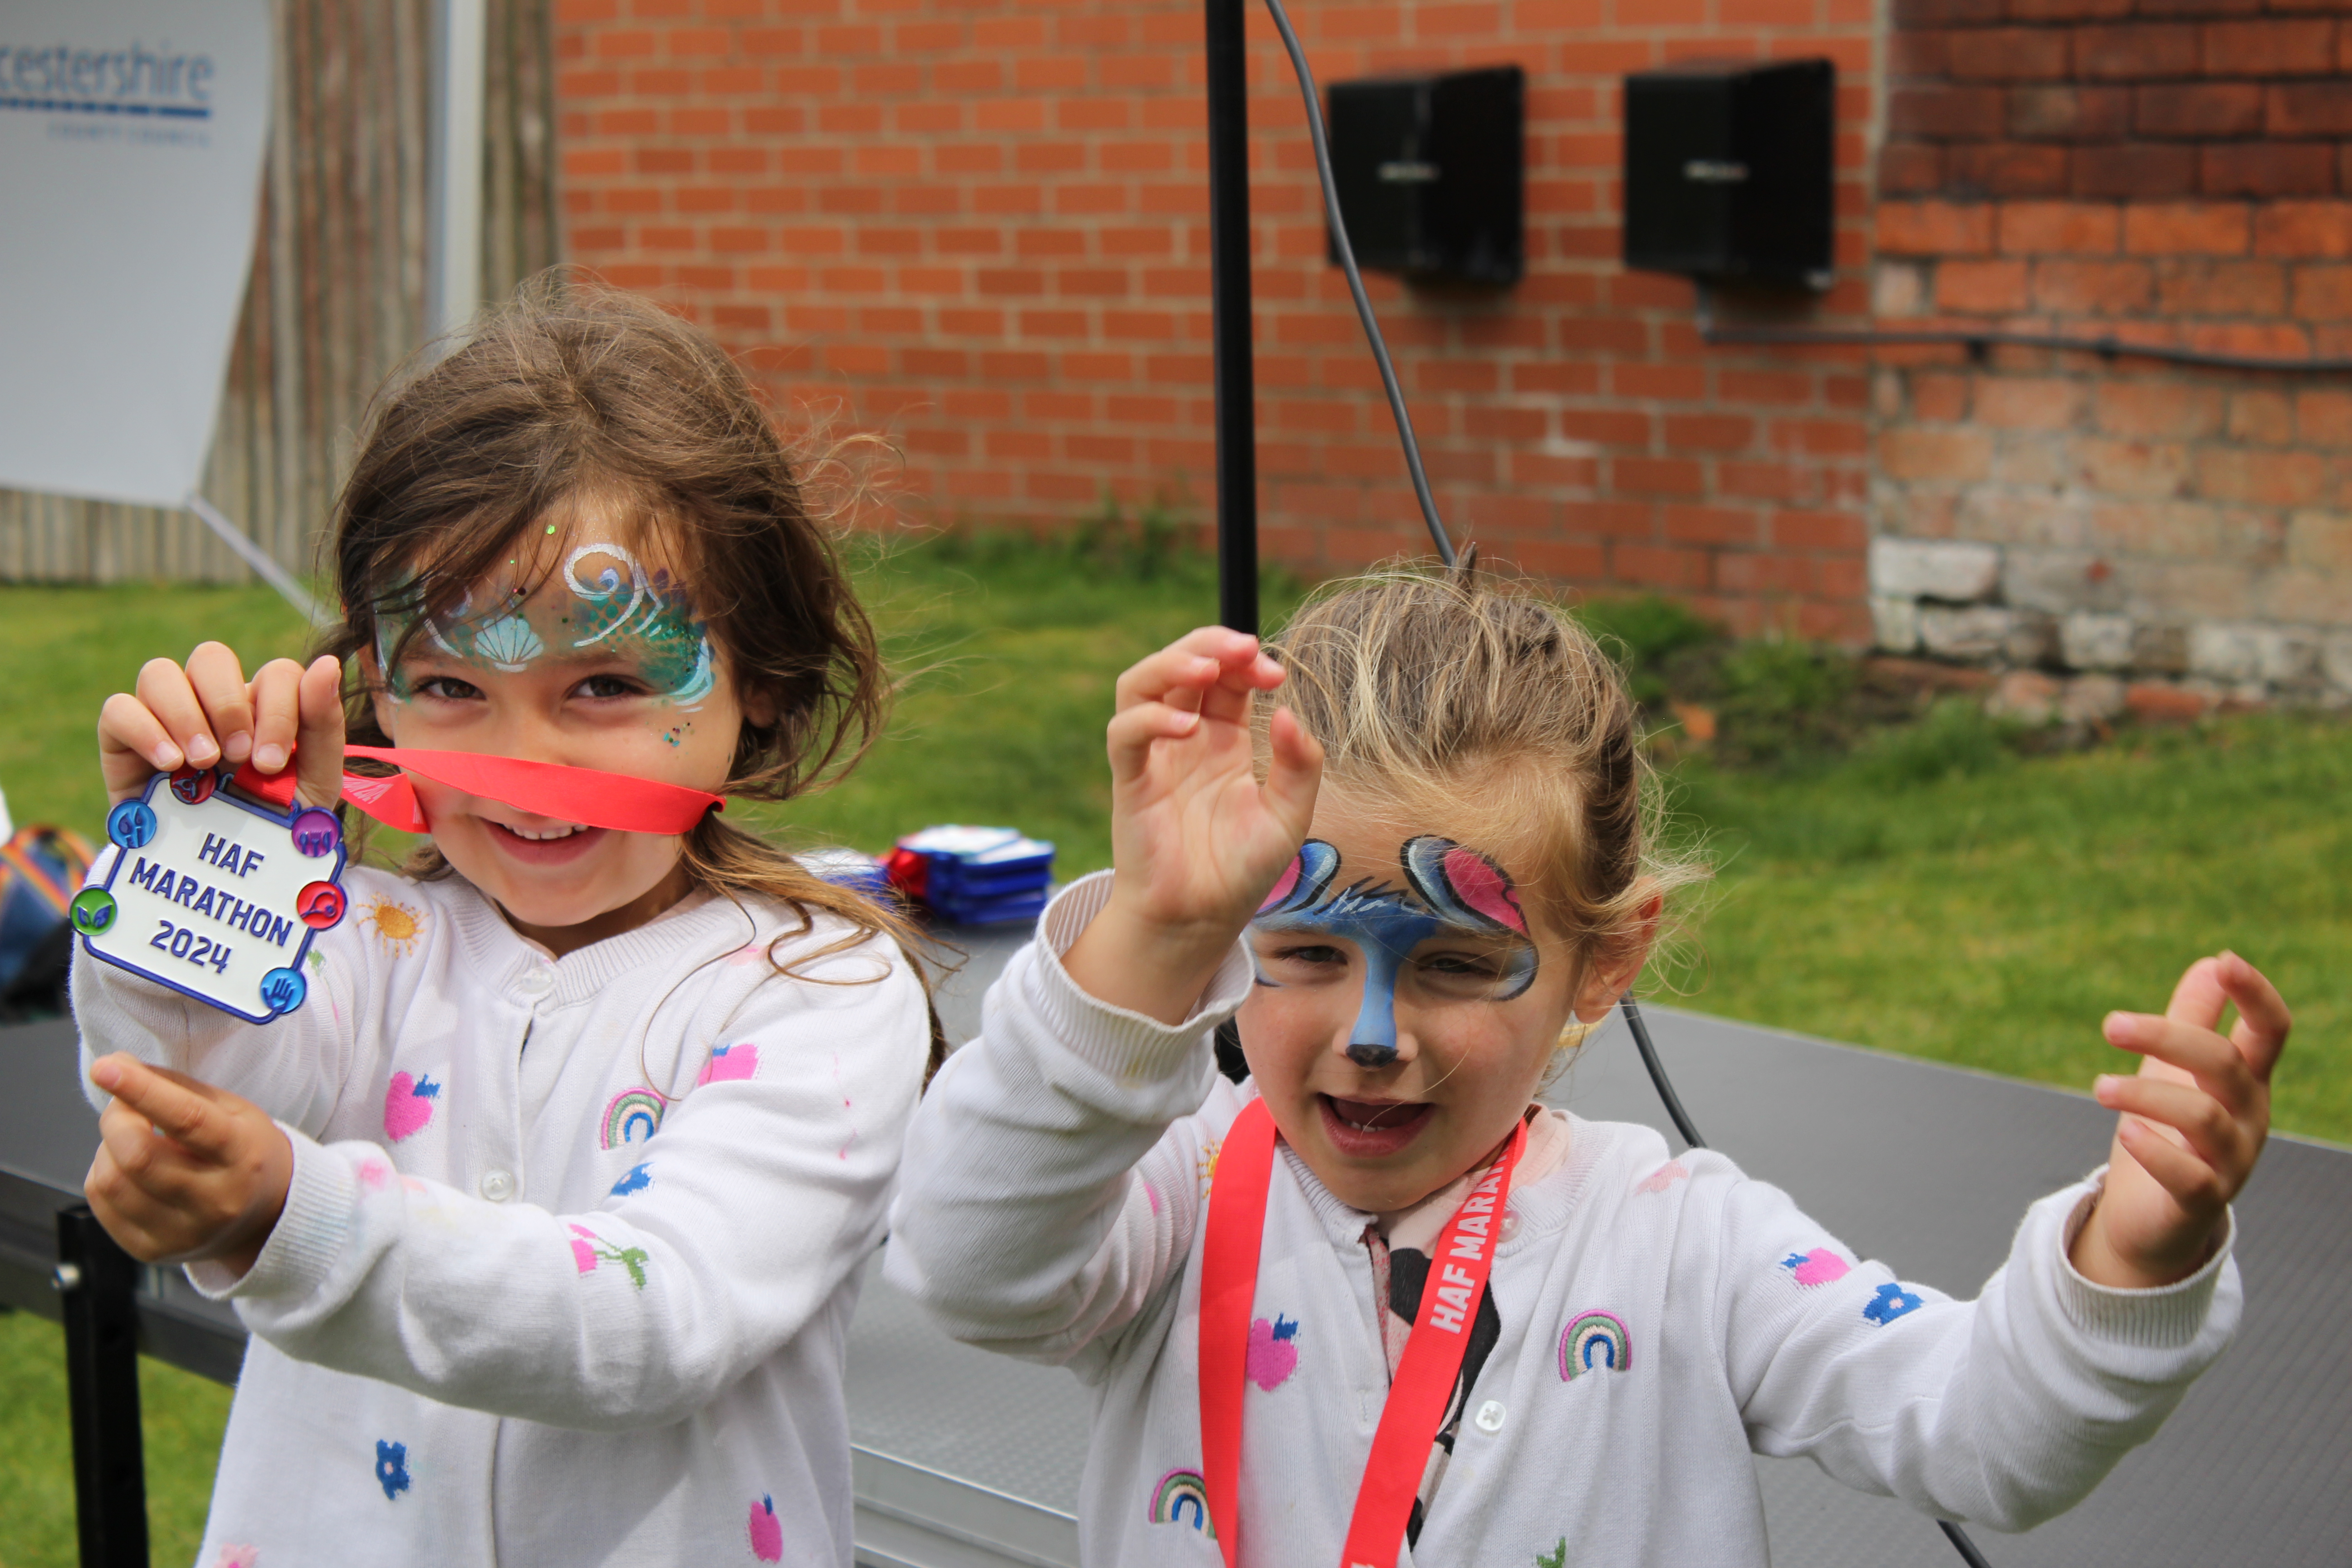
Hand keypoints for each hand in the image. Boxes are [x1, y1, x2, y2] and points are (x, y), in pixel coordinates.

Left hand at [85, 1053, 293, 1275]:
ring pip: (112, 1181)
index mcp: (242, 1156)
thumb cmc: (244, 1151)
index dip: (143, 1091)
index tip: (107, 1067)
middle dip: (116, 1118)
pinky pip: (101, 1203)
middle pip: (139, 1155)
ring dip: (108, 1147)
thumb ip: (177, 1087)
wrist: (264, 1217)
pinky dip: (104, 1173)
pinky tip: (128, 1168)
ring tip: (130, 1139)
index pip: (188, 1121)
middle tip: (123, 1104)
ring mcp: (182, 1232)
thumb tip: (118, 1065)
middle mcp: (215, 1201)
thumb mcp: (231, 1110)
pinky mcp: (152, 1251)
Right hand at [98, 644, 345, 807]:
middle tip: (239, 757)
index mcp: (263, 706)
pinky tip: (170, 763)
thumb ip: (323, 723)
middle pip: (210, 657)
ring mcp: (165, 718)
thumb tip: (327, 662)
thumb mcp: (314, 782)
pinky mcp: (122, 743)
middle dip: (229, 704)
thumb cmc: (273, 823)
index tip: (273, 764)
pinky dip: (144, 729)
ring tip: (204, 762)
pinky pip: (118, 709)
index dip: (280, 709)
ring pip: (159, 673)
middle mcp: (212, 703)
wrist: (226, 874)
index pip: (274, 673)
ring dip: (186, 713)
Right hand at [1064, 628, 1323, 1022]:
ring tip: (1207, 667)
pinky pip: (1125, 734)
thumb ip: (1299, 765)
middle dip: (1210, 643)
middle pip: (1182, 662)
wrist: (1202, 919)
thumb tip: (1287, 712)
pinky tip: (1186, 725)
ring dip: (1171, 663)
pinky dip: (1150, 718)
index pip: (1227, 675)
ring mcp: (1154, 755)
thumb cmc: (1241, 869)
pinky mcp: (1131, 781)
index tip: (1276, 673)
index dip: (1247, 661)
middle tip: (1244, 649)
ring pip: (1141, 682)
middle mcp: (1186, 737)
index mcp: (1223, 737)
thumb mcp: (1289, 815)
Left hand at [2069, 953, 2287, 1288]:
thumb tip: (2209, 963)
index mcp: (2246, 1080)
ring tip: (2100, 1086)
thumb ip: (2195, 1019)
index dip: (2256, 995)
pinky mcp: (2202, 1200)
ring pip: (2203, 1117)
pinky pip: (2190, 1177)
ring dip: (2146, 1094)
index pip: (2271, 1031)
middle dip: (2168, 1036)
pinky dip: (2157, 1152)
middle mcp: (2248, 1118)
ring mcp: (2231, 1161)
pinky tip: (2127, 1135)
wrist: (2149, 1215)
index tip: (2225, 961)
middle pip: (2224, 1063)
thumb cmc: (2166, 1131)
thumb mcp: (2176, 1069)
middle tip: (2110, 1024)